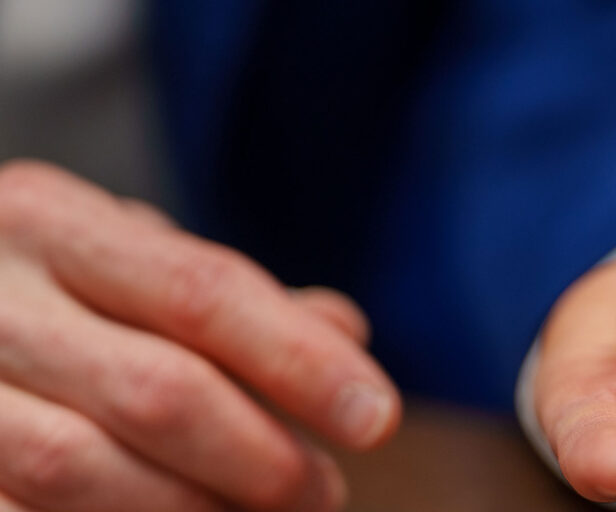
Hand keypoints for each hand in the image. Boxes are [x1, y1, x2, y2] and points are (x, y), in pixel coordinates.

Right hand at [0, 161, 400, 510]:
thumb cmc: (46, 286)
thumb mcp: (126, 258)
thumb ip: (229, 297)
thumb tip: (346, 331)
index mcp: (52, 224)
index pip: (203, 292)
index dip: (301, 362)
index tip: (376, 418)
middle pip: (157, 391)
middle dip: (263, 456)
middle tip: (324, 492)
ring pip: (81, 469)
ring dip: (195, 510)